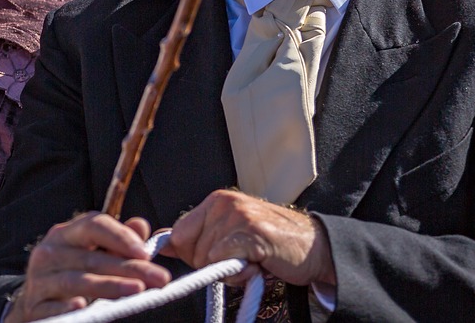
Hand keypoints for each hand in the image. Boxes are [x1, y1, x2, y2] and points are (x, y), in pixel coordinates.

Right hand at [7, 212, 170, 322]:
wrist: (36, 303)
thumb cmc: (71, 273)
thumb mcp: (92, 253)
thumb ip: (118, 240)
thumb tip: (141, 225)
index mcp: (65, 234)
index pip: (94, 225)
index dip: (121, 236)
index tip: (147, 253)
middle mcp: (49, 252)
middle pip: (92, 257)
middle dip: (129, 267)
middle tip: (158, 278)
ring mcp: (39, 279)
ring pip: (77, 281)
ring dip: (109, 285)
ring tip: (137, 290)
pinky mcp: (34, 306)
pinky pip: (51, 307)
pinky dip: (66, 307)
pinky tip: (83, 307)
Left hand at [165, 189, 335, 287]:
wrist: (314, 247)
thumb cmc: (270, 244)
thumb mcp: (229, 235)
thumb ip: (196, 238)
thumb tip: (160, 243)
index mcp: (215, 201)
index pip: (178, 233)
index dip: (191, 255)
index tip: (214, 259)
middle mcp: (223, 202)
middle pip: (190, 249)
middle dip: (210, 265)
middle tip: (238, 260)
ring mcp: (237, 215)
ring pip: (207, 258)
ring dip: (228, 271)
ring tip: (251, 261)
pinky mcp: (251, 232)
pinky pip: (224, 262)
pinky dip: (238, 273)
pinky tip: (256, 266)